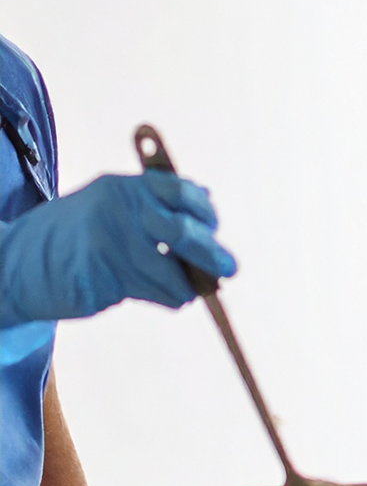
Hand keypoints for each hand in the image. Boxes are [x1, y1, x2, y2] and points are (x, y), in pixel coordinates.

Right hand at [0, 171, 237, 327]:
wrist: (15, 263)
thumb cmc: (77, 236)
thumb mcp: (114, 207)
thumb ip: (157, 207)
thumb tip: (209, 222)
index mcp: (125, 188)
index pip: (184, 194)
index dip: (204, 214)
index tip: (213, 229)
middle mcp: (117, 212)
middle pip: (182, 234)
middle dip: (210, 255)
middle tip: (227, 270)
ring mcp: (107, 246)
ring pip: (171, 273)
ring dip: (184, 287)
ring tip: (184, 290)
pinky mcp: (100, 279)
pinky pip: (151, 293)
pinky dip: (164, 298)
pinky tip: (160, 295)